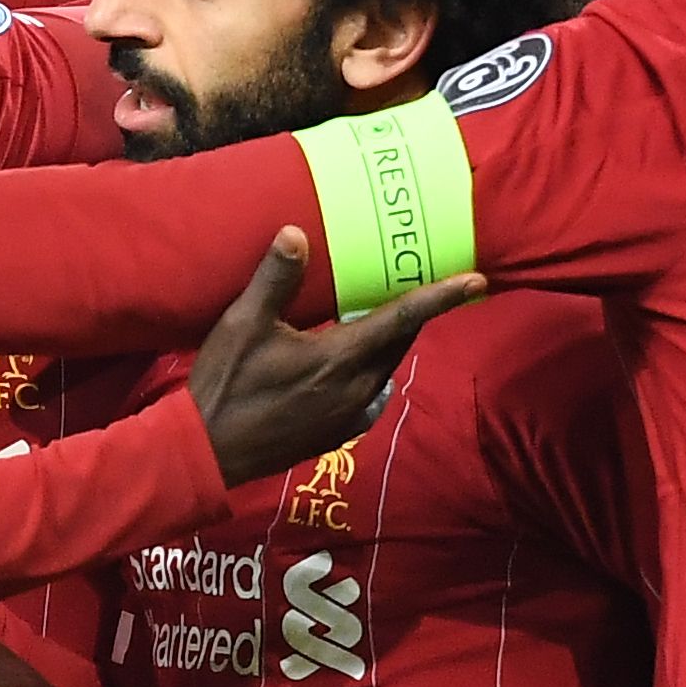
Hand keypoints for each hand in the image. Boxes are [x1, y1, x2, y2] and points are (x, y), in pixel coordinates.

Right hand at [188, 229, 482, 485]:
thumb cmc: (225, 386)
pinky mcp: (337, 432)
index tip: (477, 282)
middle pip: (399, 342)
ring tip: (384, 317)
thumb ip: (275, 280)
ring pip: (386, 369)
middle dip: (413, 313)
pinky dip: (374, 372)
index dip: (441, 297)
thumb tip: (296, 233)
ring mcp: (349, 415)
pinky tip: (357, 366)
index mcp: (340, 357)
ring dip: (390, 342)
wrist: (208, 453)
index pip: (402, 318)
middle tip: (419, 284)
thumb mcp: (242, 325)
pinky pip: (371, 395)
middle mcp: (357, 388)